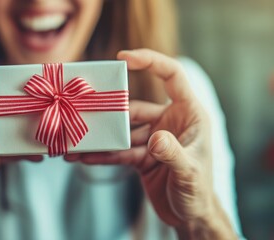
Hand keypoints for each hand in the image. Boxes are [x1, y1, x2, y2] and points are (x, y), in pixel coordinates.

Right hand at [65, 49, 235, 238]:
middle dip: (111, 112)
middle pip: (135, 107)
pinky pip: (119, 151)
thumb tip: (156, 138)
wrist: (190, 217)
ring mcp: (153, 138)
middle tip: (85, 112)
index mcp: (189, 114)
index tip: (124, 57)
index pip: (171, 76)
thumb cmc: (200, 192)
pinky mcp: (141, 155)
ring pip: (123, 131)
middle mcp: (169, 121)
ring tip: (78, 141)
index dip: (150, 61)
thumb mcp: (189, 172)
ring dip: (102, 137)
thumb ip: (173, 153)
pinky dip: (103, 154)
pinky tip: (85, 158)